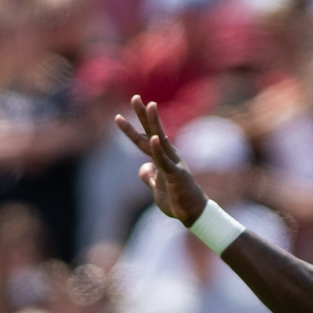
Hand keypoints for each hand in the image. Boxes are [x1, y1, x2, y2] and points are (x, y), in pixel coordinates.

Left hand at [114, 96, 207, 226]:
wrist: (194, 214)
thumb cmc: (177, 200)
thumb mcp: (157, 189)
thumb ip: (150, 177)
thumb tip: (144, 168)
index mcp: (161, 159)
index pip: (143, 141)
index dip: (130, 130)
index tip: (118, 116)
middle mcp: (167, 156)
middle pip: (152, 132)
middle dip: (143, 115)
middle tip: (135, 97)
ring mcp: (173, 163)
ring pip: (161, 139)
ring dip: (155, 122)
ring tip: (150, 105)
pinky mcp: (177, 174)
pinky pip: (165, 160)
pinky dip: (158, 150)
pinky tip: (153, 138)